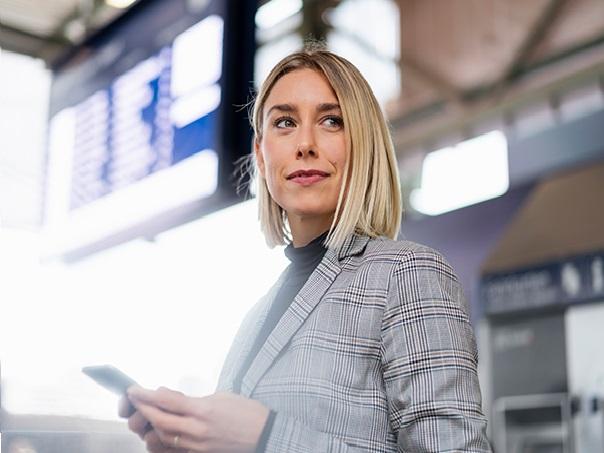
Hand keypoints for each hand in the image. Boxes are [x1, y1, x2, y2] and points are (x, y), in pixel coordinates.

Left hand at [127, 386, 269, 452]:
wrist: (265, 434)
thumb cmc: (246, 412)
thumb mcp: (221, 396)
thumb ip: (192, 398)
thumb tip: (169, 396)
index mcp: (203, 410)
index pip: (166, 401)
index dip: (146, 395)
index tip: (135, 390)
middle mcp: (197, 429)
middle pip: (159, 420)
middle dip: (143, 409)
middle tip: (134, 401)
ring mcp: (197, 446)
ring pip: (163, 438)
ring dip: (151, 426)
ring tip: (146, 415)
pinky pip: (174, 450)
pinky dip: (162, 441)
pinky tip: (159, 432)